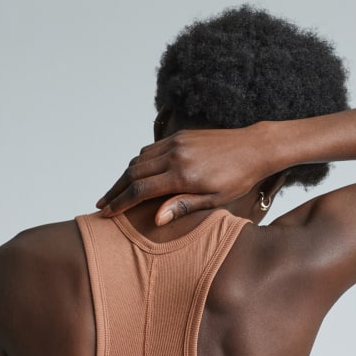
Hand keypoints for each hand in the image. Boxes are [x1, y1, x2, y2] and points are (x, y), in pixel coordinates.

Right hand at [95, 124, 268, 225]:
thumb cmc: (238, 179)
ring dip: (124, 177)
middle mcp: (174, 155)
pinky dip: (138, 163)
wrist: (254, 147)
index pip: (140, 190)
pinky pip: (151, 150)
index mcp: (182, 175)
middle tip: (101, 205)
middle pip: (132, 173)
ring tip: (114, 192)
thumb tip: (155, 219)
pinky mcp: (180, 136)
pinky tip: (135, 175)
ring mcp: (176, 143)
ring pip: (139, 159)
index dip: (120, 202)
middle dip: (114, 190)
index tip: (106, 213)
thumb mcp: (214, 199)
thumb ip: (183, 207)